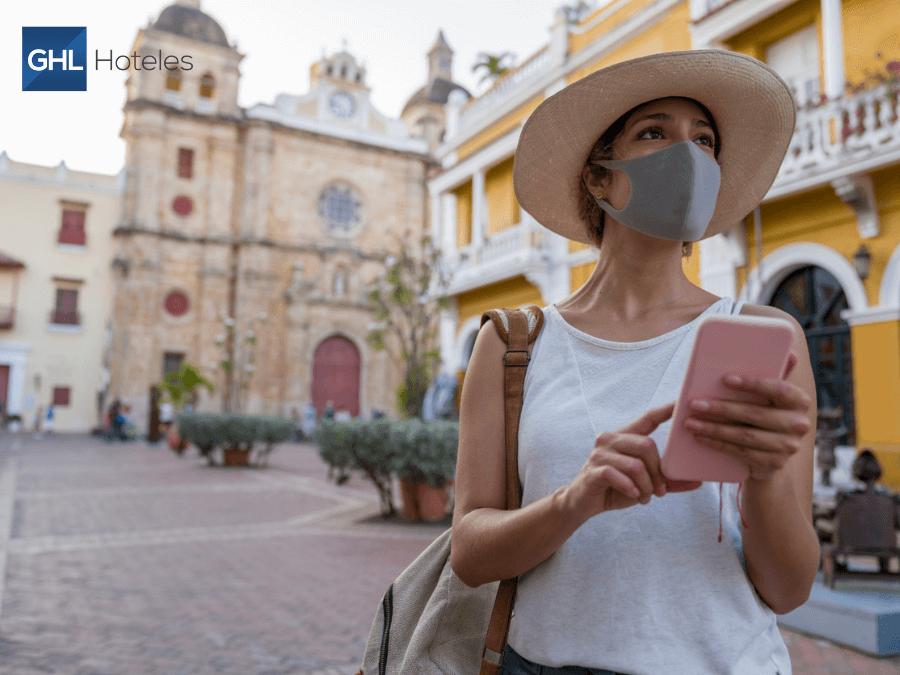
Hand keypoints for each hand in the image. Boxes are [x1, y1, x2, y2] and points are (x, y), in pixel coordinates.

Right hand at [564, 402, 701, 522]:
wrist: (582, 503)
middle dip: (658, 472)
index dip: (666, 410)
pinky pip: (620, 476)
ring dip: (646, 486)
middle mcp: (611, 438)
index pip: (648, 418)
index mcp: (624, 436)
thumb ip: (667, 481)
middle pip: (647, 445)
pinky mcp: (594, 469)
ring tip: (644, 497)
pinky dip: (631, 489)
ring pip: (636, 465)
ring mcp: (600, 453)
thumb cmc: (614, 488)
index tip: (681, 403)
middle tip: (660, 491)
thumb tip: (697, 481)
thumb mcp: (644, 484)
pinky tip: (632, 495)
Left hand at [681, 352, 812, 481]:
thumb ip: (775, 373)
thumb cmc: (764, 413)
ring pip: (745, 435)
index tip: (725, 379)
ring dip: (714, 429)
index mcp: (800, 400)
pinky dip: (718, 444)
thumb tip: (790, 351)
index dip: (753, 384)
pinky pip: (741, 452)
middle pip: (755, 414)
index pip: (779, 388)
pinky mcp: (774, 463)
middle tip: (694, 404)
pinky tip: (700, 437)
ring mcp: (788, 446)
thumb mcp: (769, 395)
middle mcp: (799, 424)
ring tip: (690, 422)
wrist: (770, 454)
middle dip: (721, 409)